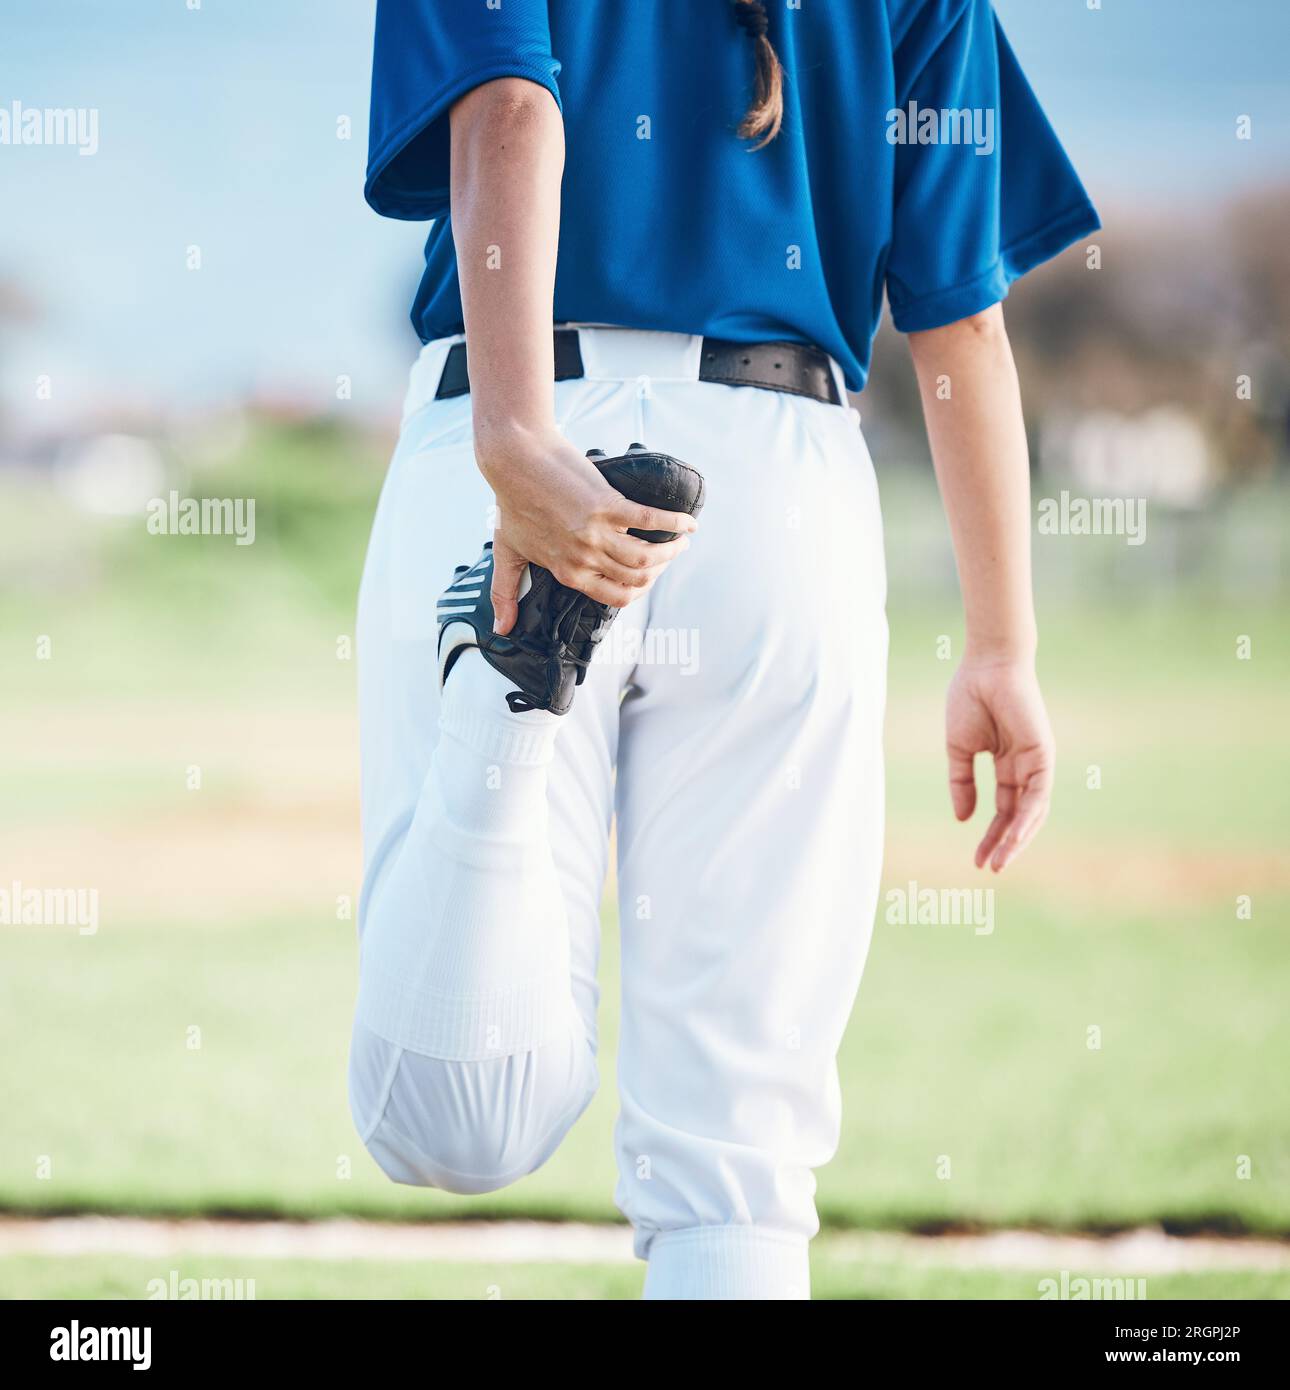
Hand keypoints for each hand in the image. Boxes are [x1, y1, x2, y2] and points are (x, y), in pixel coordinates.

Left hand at [476, 425, 697, 635]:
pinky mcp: (607, 504)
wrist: (514, 460)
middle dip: (660, 569)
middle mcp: (584, 558)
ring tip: (681, 541)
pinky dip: (675, 523)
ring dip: (671, 550)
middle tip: (670, 553)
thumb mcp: (507, 553)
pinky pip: (650, 521)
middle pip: (637, 577)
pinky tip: (688, 524)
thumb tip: (501, 631)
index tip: (649, 576)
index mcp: (567, 572)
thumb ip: (505, 593)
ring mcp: (597, 532)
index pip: (616, 597)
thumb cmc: (509, 503)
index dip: (640, 590)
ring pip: (647, 555)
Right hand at [945, 655, 1054, 872]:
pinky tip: (1012, 836)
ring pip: (1032, 812)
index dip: (990, 836)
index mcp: (1006, 765)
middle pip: (1019, 817)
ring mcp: (1036, 763)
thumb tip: (964, 819)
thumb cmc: (970, 699)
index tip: (977, 860)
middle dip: (1004, 844)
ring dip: (1017, 839)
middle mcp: (1025, 768)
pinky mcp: (1043, 755)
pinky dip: (1026, 817)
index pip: (1001, 810)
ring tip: (1000, 861)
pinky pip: (1038, 795)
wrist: (985, 668)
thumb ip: (961, 783)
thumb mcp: (959, 750)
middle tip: (990, 869)